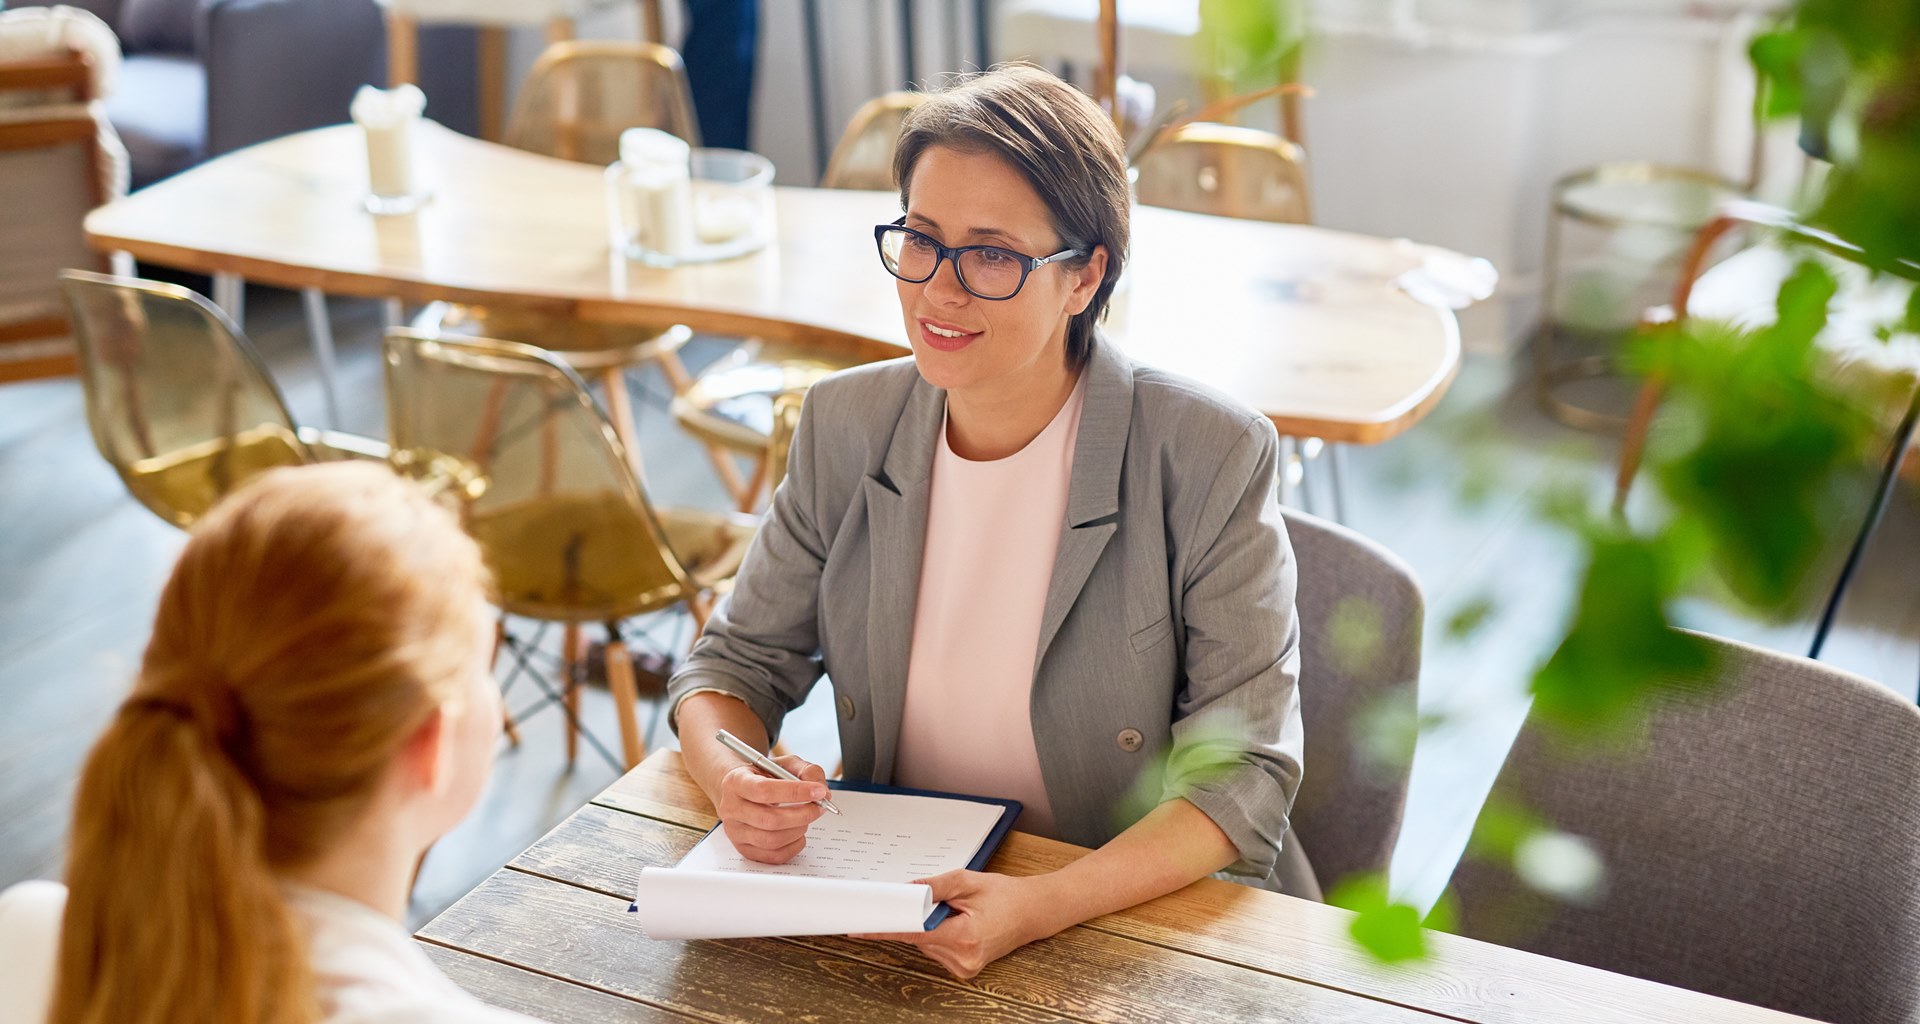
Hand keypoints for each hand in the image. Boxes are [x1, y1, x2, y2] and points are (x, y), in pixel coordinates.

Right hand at [715, 754, 827, 863]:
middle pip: (769, 820)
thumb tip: (822, 792)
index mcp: (737, 782)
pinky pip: (773, 856)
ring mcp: (735, 832)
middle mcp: (732, 808)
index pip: (764, 790)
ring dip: (799, 830)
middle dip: (803, 814)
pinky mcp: (744, 849)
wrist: (741, 791)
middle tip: (819, 807)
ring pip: (772, 840)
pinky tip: (798, 833)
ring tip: (806, 817)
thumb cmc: (764, 777)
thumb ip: (806, 771)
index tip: (818, 791)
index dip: (795, 792)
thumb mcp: (784, 764)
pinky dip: (793, 846)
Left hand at [853, 870, 1056, 979]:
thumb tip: (904, 891)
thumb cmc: (1005, 896)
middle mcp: (963, 959)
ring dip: (932, 926)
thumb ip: (933, 887)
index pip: (913, 933)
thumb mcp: (967, 881)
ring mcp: (964, 968)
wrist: (1033, 912)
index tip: (860, 928)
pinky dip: (940, 935)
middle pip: (918, 938)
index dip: (885, 928)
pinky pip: (936, 949)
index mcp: (964, 937)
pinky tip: (961, 925)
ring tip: (961, 913)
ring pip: (926, 944)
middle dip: (921, 917)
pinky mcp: (964, 969)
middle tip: (944, 902)